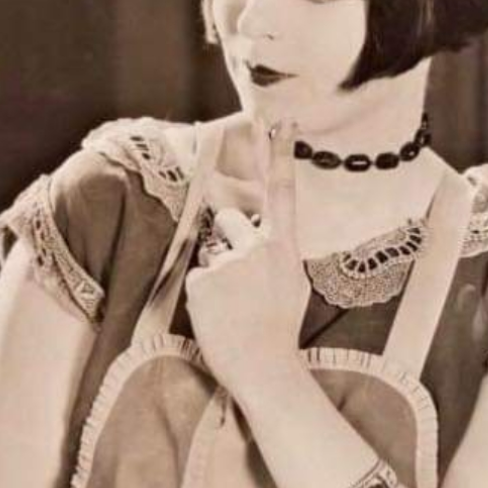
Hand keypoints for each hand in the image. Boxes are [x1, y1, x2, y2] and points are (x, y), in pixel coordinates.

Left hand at [184, 119, 310, 397]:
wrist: (266, 369)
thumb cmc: (280, 330)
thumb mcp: (292, 284)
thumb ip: (277, 253)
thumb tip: (260, 237)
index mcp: (285, 247)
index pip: (282, 191)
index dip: (280, 154)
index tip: (281, 119)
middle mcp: (258, 246)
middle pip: (229, 220)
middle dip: (227, 241)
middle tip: (240, 285)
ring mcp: (229, 262)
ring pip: (210, 251)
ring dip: (215, 272)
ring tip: (231, 307)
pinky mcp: (203, 280)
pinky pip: (195, 276)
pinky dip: (201, 296)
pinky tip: (218, 315)